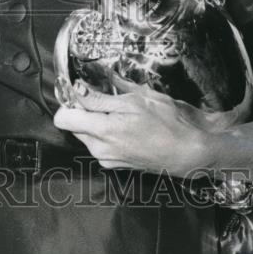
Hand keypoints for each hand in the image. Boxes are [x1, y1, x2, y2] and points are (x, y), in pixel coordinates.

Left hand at [53, 76, 208, 175]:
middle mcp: (100, 149)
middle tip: (103, 98)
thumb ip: (101, 97)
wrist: (189, 152)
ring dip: (95, 122)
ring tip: (119, 114)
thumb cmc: (168, 123)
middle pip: (74, 126)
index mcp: (102, 131)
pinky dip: (106, 134)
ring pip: (87, 135)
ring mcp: (107, 159)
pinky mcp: (115, 164)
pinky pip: (100, 145)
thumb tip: (78, 89)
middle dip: (83, 111)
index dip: (68, 101)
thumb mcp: (135, 100)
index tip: (78, 90)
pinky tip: (125, 127)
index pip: (63, 118)